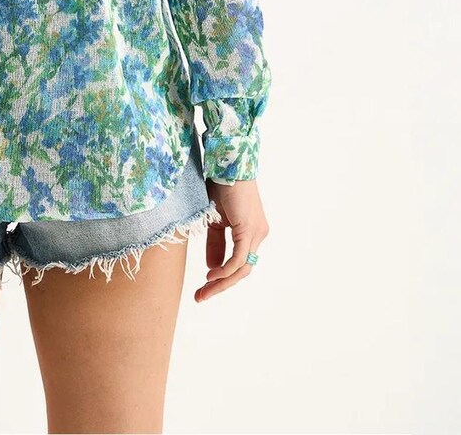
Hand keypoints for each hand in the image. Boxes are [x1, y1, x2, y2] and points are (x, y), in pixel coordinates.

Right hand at [195, 178, 268, 302]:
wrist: (227, 163)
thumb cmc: (221, 185)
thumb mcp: (214, 218)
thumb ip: (216, 243)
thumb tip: (213, 267)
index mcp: (250, 232)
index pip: (238, 263)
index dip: (221, 278)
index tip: (203, 287)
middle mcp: (258, 235)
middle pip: (242, 270)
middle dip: (221, 285)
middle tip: (202, 297)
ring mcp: (257, 233)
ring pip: (242, 268)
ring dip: (222, 282)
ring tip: (204, 290)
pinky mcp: (250, 229)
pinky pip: (239, 258)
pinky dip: (226, 269)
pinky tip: (212, 275)